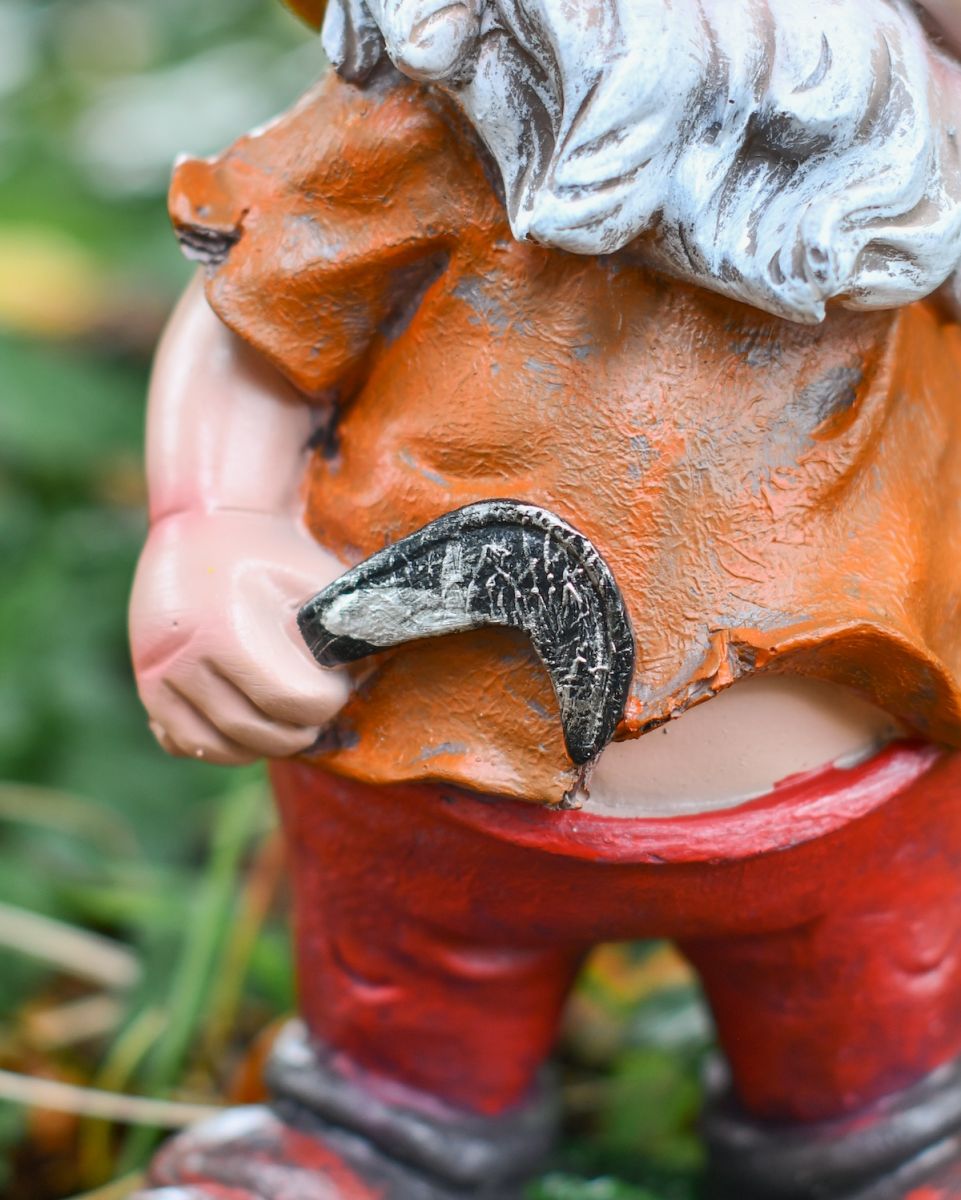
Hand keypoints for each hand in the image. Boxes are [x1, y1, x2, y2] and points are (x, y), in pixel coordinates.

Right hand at [130, 510, 350, 764]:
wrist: (205, 522)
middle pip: (260, 733)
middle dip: (301, 728)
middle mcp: (185, 658)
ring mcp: (158, 674)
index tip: (335, 679)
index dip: (330, 697)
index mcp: (229, 631)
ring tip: (285, 719)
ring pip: (218, 747)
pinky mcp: (146, 684)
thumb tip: (368, 676)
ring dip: (262, 744)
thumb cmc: (274, 554)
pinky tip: (242, 722)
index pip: (296, 704)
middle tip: (316, 705)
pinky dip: (216, 745)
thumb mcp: (320, 581)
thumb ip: (347, 629)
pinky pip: (180, 742)